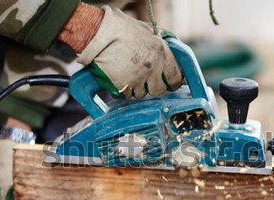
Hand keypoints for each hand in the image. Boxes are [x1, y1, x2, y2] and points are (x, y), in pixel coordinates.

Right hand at [60, 5, 182, 98]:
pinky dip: (123, 90)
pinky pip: (126, 95)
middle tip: (144, 80)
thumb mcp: (148, 32)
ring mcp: (137, 79)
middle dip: (152, 87)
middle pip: (158, 90)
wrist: (98, 31)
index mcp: (162, 54)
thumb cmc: (121, 28)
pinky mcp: (122, 86)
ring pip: (141, 94)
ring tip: (127, 74)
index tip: (168, 83)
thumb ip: (159, 47)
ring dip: (136, 88)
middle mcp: (152, 68)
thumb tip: (167, 57)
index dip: (171, 82)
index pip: (175, 78)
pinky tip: (118, 78)